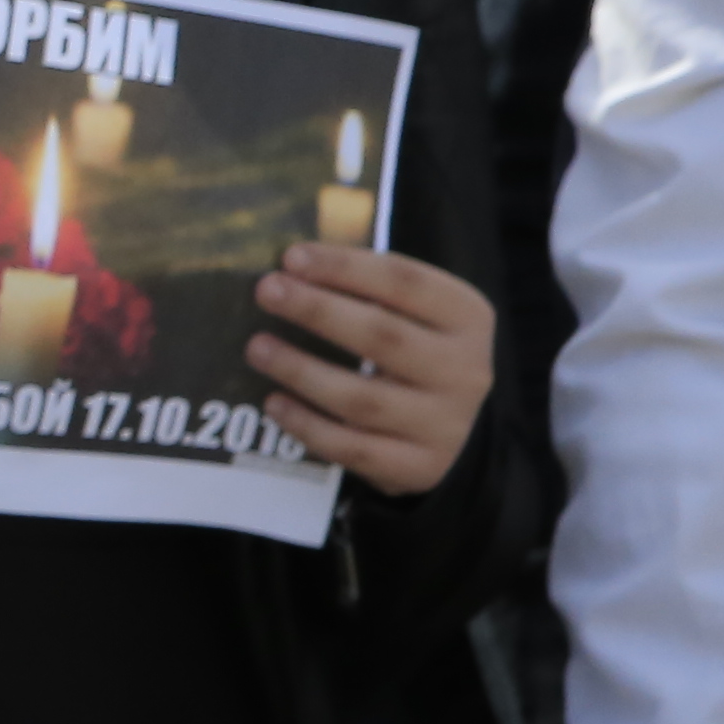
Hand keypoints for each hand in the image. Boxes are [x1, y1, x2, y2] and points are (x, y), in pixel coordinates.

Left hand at [247, 239, 491, 495]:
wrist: (452, 432)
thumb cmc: (415, 354)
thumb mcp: (414, 315)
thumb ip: (368, 289)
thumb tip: (289, 268)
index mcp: (467, 317)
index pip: (405, 282)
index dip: (346, 267)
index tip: (291, 257)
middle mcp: (464, 369)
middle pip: (383, 336)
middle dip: (317, 310)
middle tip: (266, 291)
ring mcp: (445, 423)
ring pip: (363, 398)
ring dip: (301, 370)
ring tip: (257, 348)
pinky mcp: (419, 466)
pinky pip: (353, 448)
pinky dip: (308, 425)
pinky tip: (274, 403)